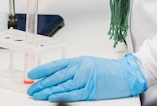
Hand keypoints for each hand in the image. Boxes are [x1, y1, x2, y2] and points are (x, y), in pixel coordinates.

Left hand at [26, 54, 146, 101]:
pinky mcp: (90, 90)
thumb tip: (57, 77)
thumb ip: (73, 70)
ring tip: (36, 95)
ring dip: (47, 90)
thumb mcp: (88, 64)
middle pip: (56, 76)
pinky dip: (61, 95)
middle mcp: (79, 68)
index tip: (31, 75)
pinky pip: (72, 93)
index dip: (42, 70)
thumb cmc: (108, 70)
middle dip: (41, 83)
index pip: (56, 65)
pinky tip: (51, 96)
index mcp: (78, 61)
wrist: (125, 74)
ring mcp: (85, 79)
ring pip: (61, 85)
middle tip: (31, 89)